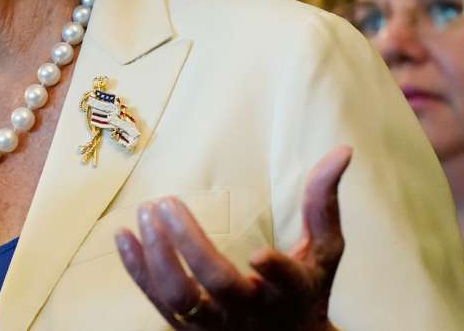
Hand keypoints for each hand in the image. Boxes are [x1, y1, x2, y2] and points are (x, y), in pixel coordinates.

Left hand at [115, 145, 352, 329]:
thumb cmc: (307, 288)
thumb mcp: (324, 251)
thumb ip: (324, 202)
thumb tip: (342, 150)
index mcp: (293, 292)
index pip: (287, 283)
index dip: (275, 271)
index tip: (260, 254)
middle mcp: (252, 312)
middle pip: (218, 284)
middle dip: (189, 244)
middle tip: (166, 201)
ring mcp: (217, 325)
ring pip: (180, 297)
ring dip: (157, 254)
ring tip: (144, 211)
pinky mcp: (188, 329)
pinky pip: (157, 302)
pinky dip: (136, 269)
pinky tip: (122, 234)